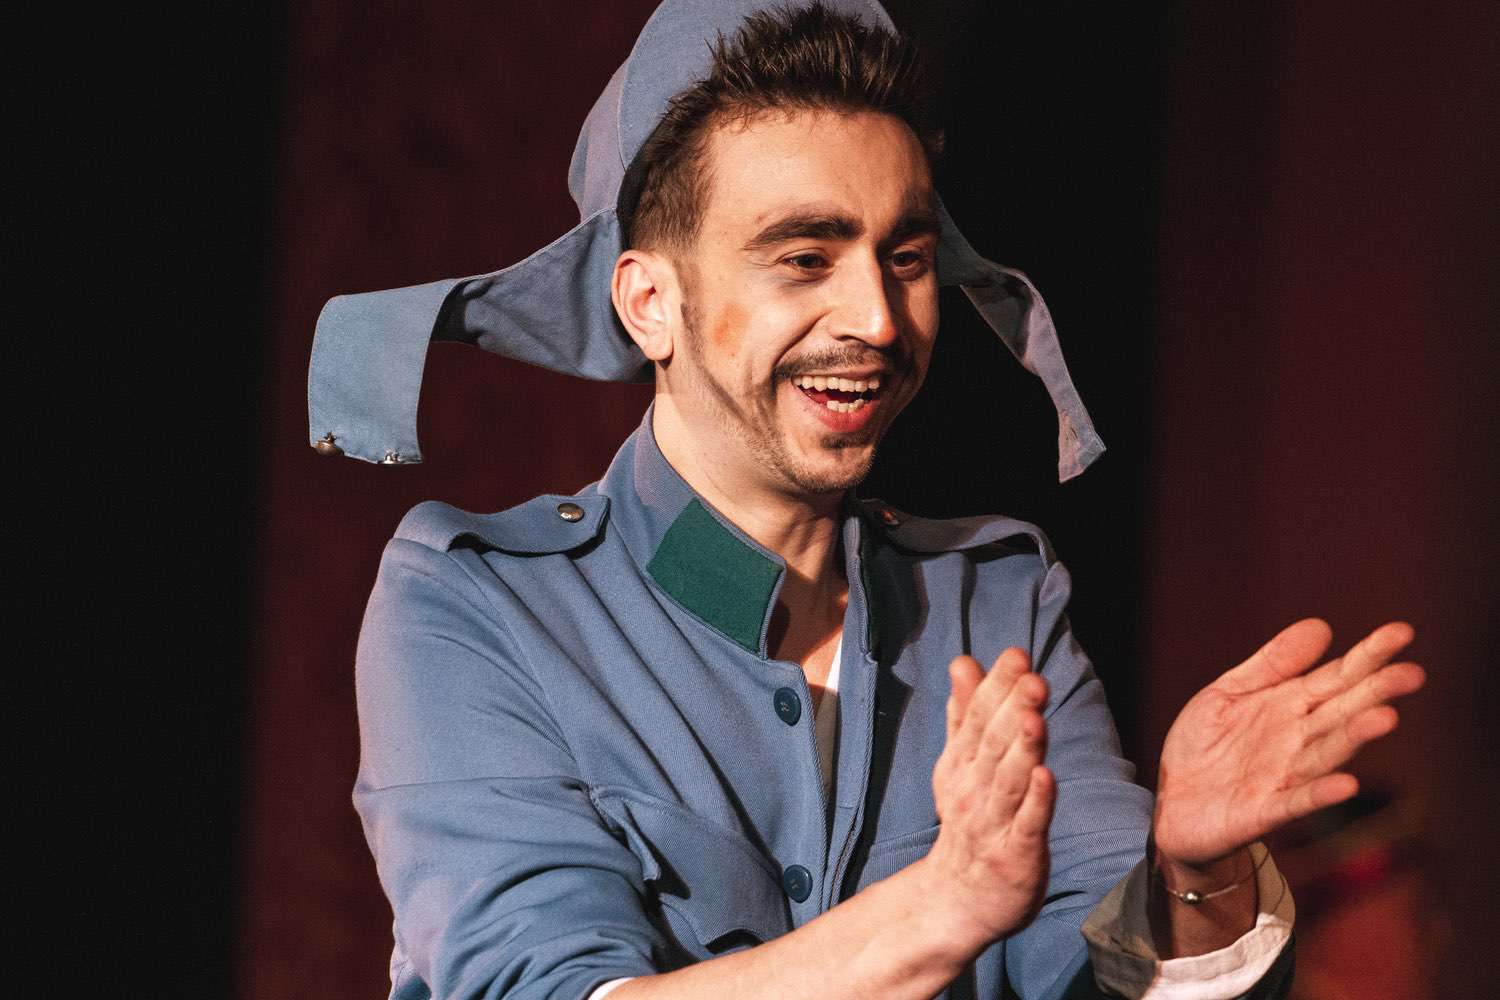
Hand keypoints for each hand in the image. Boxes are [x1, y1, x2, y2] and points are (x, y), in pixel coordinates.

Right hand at [923, 648, 1055, 946]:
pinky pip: (1027, 824)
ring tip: (1034, 716)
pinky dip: (1036, 800)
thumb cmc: (969, 820)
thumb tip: (963, 661)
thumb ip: (963, 712)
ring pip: (1009, 780)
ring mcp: (993, 822)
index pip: (976, 717)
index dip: (996, 686)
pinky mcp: (1016, 854)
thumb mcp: (958, 764)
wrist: (957, 897)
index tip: (1016, 654)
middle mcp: (973, 788)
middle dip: (1011, 708)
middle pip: (992, 743)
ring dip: (1022, 747)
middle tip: (1031, 676)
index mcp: (960, 763)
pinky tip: (1045, 775)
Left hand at [1154, 619, 1425, 866]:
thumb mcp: (1227, 693)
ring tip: (1385, 717)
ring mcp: (1284, 775)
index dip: (1368, 655)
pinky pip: (1296, 801)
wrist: (1173, 804)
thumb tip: (1322, 626)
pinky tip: (1346, 784)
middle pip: (1342, 712)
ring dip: (1355, 737)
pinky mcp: (1264, 811)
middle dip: (1375, 693)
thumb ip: (1271, 664)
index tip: (1402, 632)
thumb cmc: (1205, 746)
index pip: (1337, 676)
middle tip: (1411, 673)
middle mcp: (1297, 739)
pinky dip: (1320, 793)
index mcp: (1289, 705)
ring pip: (1327, 753)